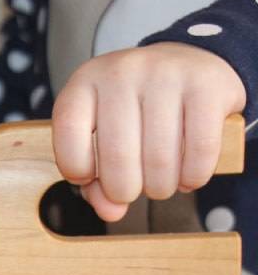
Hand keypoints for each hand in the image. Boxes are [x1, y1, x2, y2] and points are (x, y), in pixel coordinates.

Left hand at [52, 42, 245, 221]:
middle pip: (117, 157)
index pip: (68, 135)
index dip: (77, 170)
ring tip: (161, 183)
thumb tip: (111, 212)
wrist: (187, 63)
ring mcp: (165, 74)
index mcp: (85, 83)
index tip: (91, 176)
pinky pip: (200, 151)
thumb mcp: (100, 137)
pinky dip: (193, 177)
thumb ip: (95, 182)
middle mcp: (122, 72)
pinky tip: (187, 176)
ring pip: (160, 160)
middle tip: (132, 190)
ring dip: (160, 188)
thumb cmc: (134, 111)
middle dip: (124, 191)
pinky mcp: (206, 84)